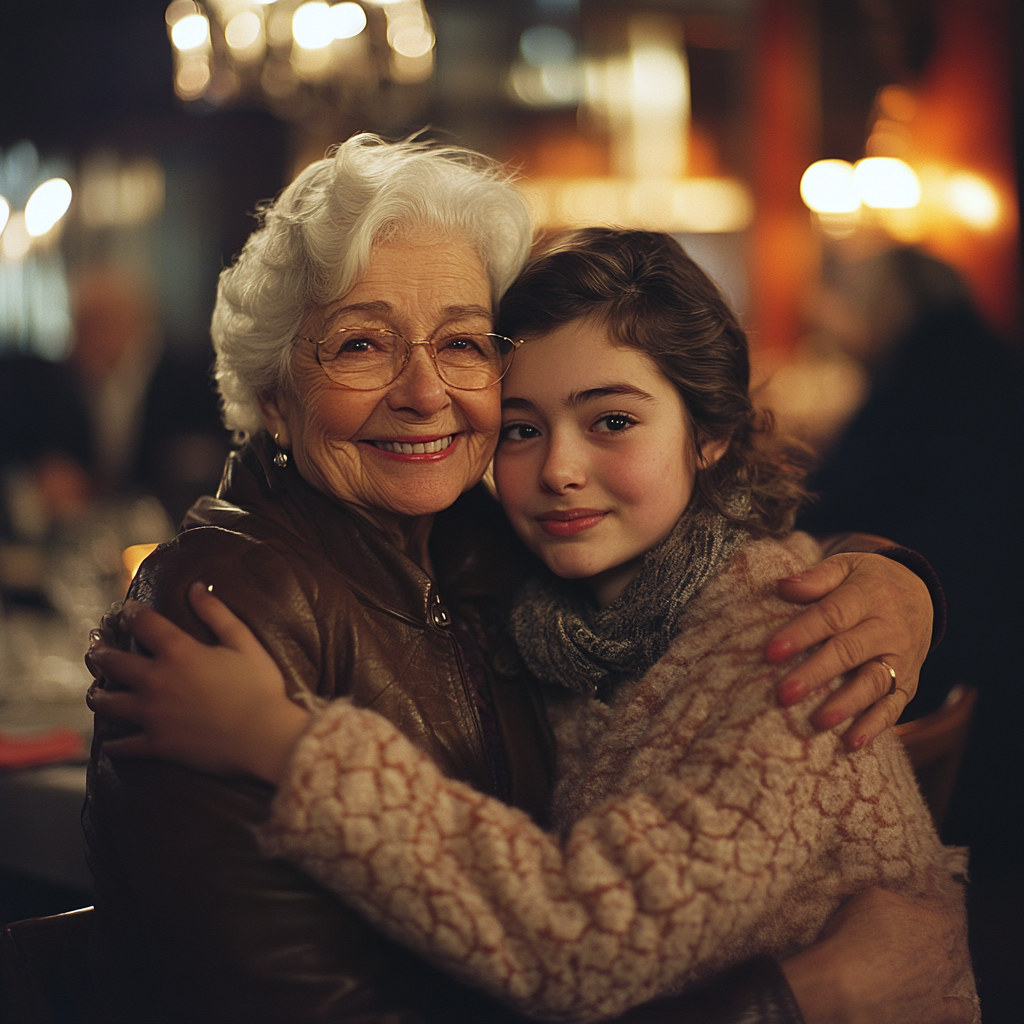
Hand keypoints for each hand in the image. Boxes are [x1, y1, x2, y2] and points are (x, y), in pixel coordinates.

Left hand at [86, 582, 310, 783]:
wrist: (265, 737)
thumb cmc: (260, 687)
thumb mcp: (244, 642)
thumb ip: (217, 613)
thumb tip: (196, 587)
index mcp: (179, 652)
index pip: (144, 623)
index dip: (131, 612)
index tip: (126, 609)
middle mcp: (156, 681)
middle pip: (113, 662)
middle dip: (100, 651)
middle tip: (96, 646)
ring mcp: (152, 715)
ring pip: (107, 704)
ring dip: (96, 694)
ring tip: (95, 691)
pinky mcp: (156, 743)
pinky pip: (123, 744)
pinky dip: (113, 743)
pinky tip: (109, 742)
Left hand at [767, 553, 931, 749]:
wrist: (920, 592)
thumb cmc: (867, 580)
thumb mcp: (846, 566)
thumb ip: (816, 578)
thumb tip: (782, 586)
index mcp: (868, 596)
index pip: (831, 615)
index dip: (801, 634)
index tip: (770, 652)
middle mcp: (888, 629)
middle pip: (849, 652)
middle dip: (816, 674)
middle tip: (784, 694)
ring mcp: (901, 658)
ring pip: (874, 683)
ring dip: (845, 704)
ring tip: (817, 722)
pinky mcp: (909, 683)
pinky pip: (894, 706)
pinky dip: (875, 726)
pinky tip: (851, 743)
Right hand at [781, 886, 974, 1023]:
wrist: (845, 988)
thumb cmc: (855, 937)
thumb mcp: (871, 897)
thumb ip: (896, 897)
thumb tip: (905, 901)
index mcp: (938, 920)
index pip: (944, 904)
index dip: (930, 900)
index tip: (920, 899)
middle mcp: (948, 952)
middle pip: (953, 936)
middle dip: (940, 929)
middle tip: (917, 927)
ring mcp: (944, 986)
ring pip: (958, 968)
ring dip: (946, 960)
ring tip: (926, 958)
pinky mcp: (935, 1014)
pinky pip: (960, 1011)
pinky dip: (958, 1005)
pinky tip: (948, 999)